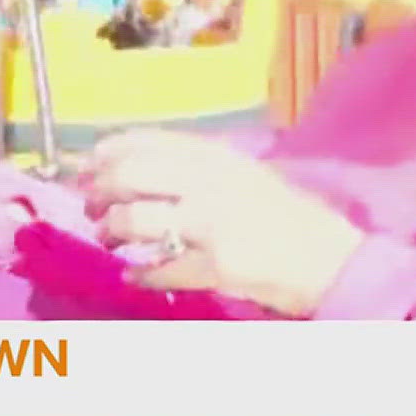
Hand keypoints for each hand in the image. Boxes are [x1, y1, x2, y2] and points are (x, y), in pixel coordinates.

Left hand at [78, 130, 365, 317]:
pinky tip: (134, 274)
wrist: (329, 257)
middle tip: (92, 208)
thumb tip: (126, 167)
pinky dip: (141, 273)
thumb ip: (190, 166)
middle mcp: (208, 181)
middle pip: (128, 176)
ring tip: (110, 240)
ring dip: (111, 232)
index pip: (140, 140)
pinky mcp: (216, 266)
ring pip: (134, 221)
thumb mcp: (239, 172)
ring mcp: (211, 223)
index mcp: (213, 154)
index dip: (103, 155)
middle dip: (98, 193)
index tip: (85, 169)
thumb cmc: (284, 213)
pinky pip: (160, 269)